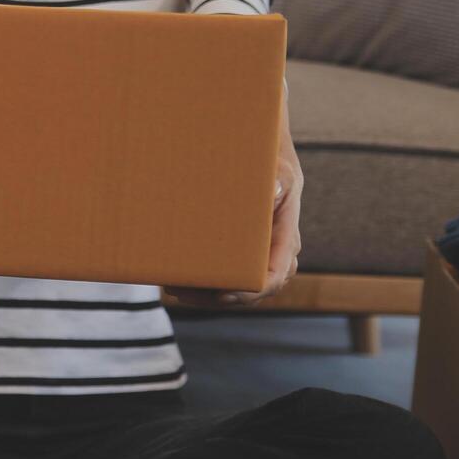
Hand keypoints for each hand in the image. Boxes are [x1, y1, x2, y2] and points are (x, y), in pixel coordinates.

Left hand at [167, 157, 302, 307]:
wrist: (262, 160)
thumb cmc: (274, 167)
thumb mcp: (282, 171)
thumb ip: (281, 180)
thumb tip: (273, 190)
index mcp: (286, 242)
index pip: (274, 277)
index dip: (250, 292)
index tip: (223, 293)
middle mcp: (274, 256)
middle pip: (248, 292)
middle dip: (215, 297)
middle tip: (182, 292)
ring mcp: (256, 258)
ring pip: (231, 288)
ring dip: (202, 293)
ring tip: (172, 287)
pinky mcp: (238, 254)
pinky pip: (222, 277)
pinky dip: (200, 282)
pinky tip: (175, 280)